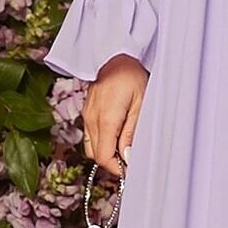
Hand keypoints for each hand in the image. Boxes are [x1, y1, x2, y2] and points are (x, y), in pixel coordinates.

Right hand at [83, 52, 147, 179]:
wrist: (116, 55)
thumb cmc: (132, 77)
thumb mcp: (141, 105)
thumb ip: (132, 133)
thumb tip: (127, 158)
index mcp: (106, 120)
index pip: (104, 157)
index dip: (116, 169)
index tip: (130, 172)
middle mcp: (92, 120)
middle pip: (96, 155)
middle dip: (112, 163)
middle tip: (130, 163)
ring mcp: (86, 115)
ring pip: (90, 147)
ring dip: (105, 153)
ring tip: (123, 151)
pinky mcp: (86, 112)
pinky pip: (89, 135)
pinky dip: (100, 142)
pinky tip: (115, 137)